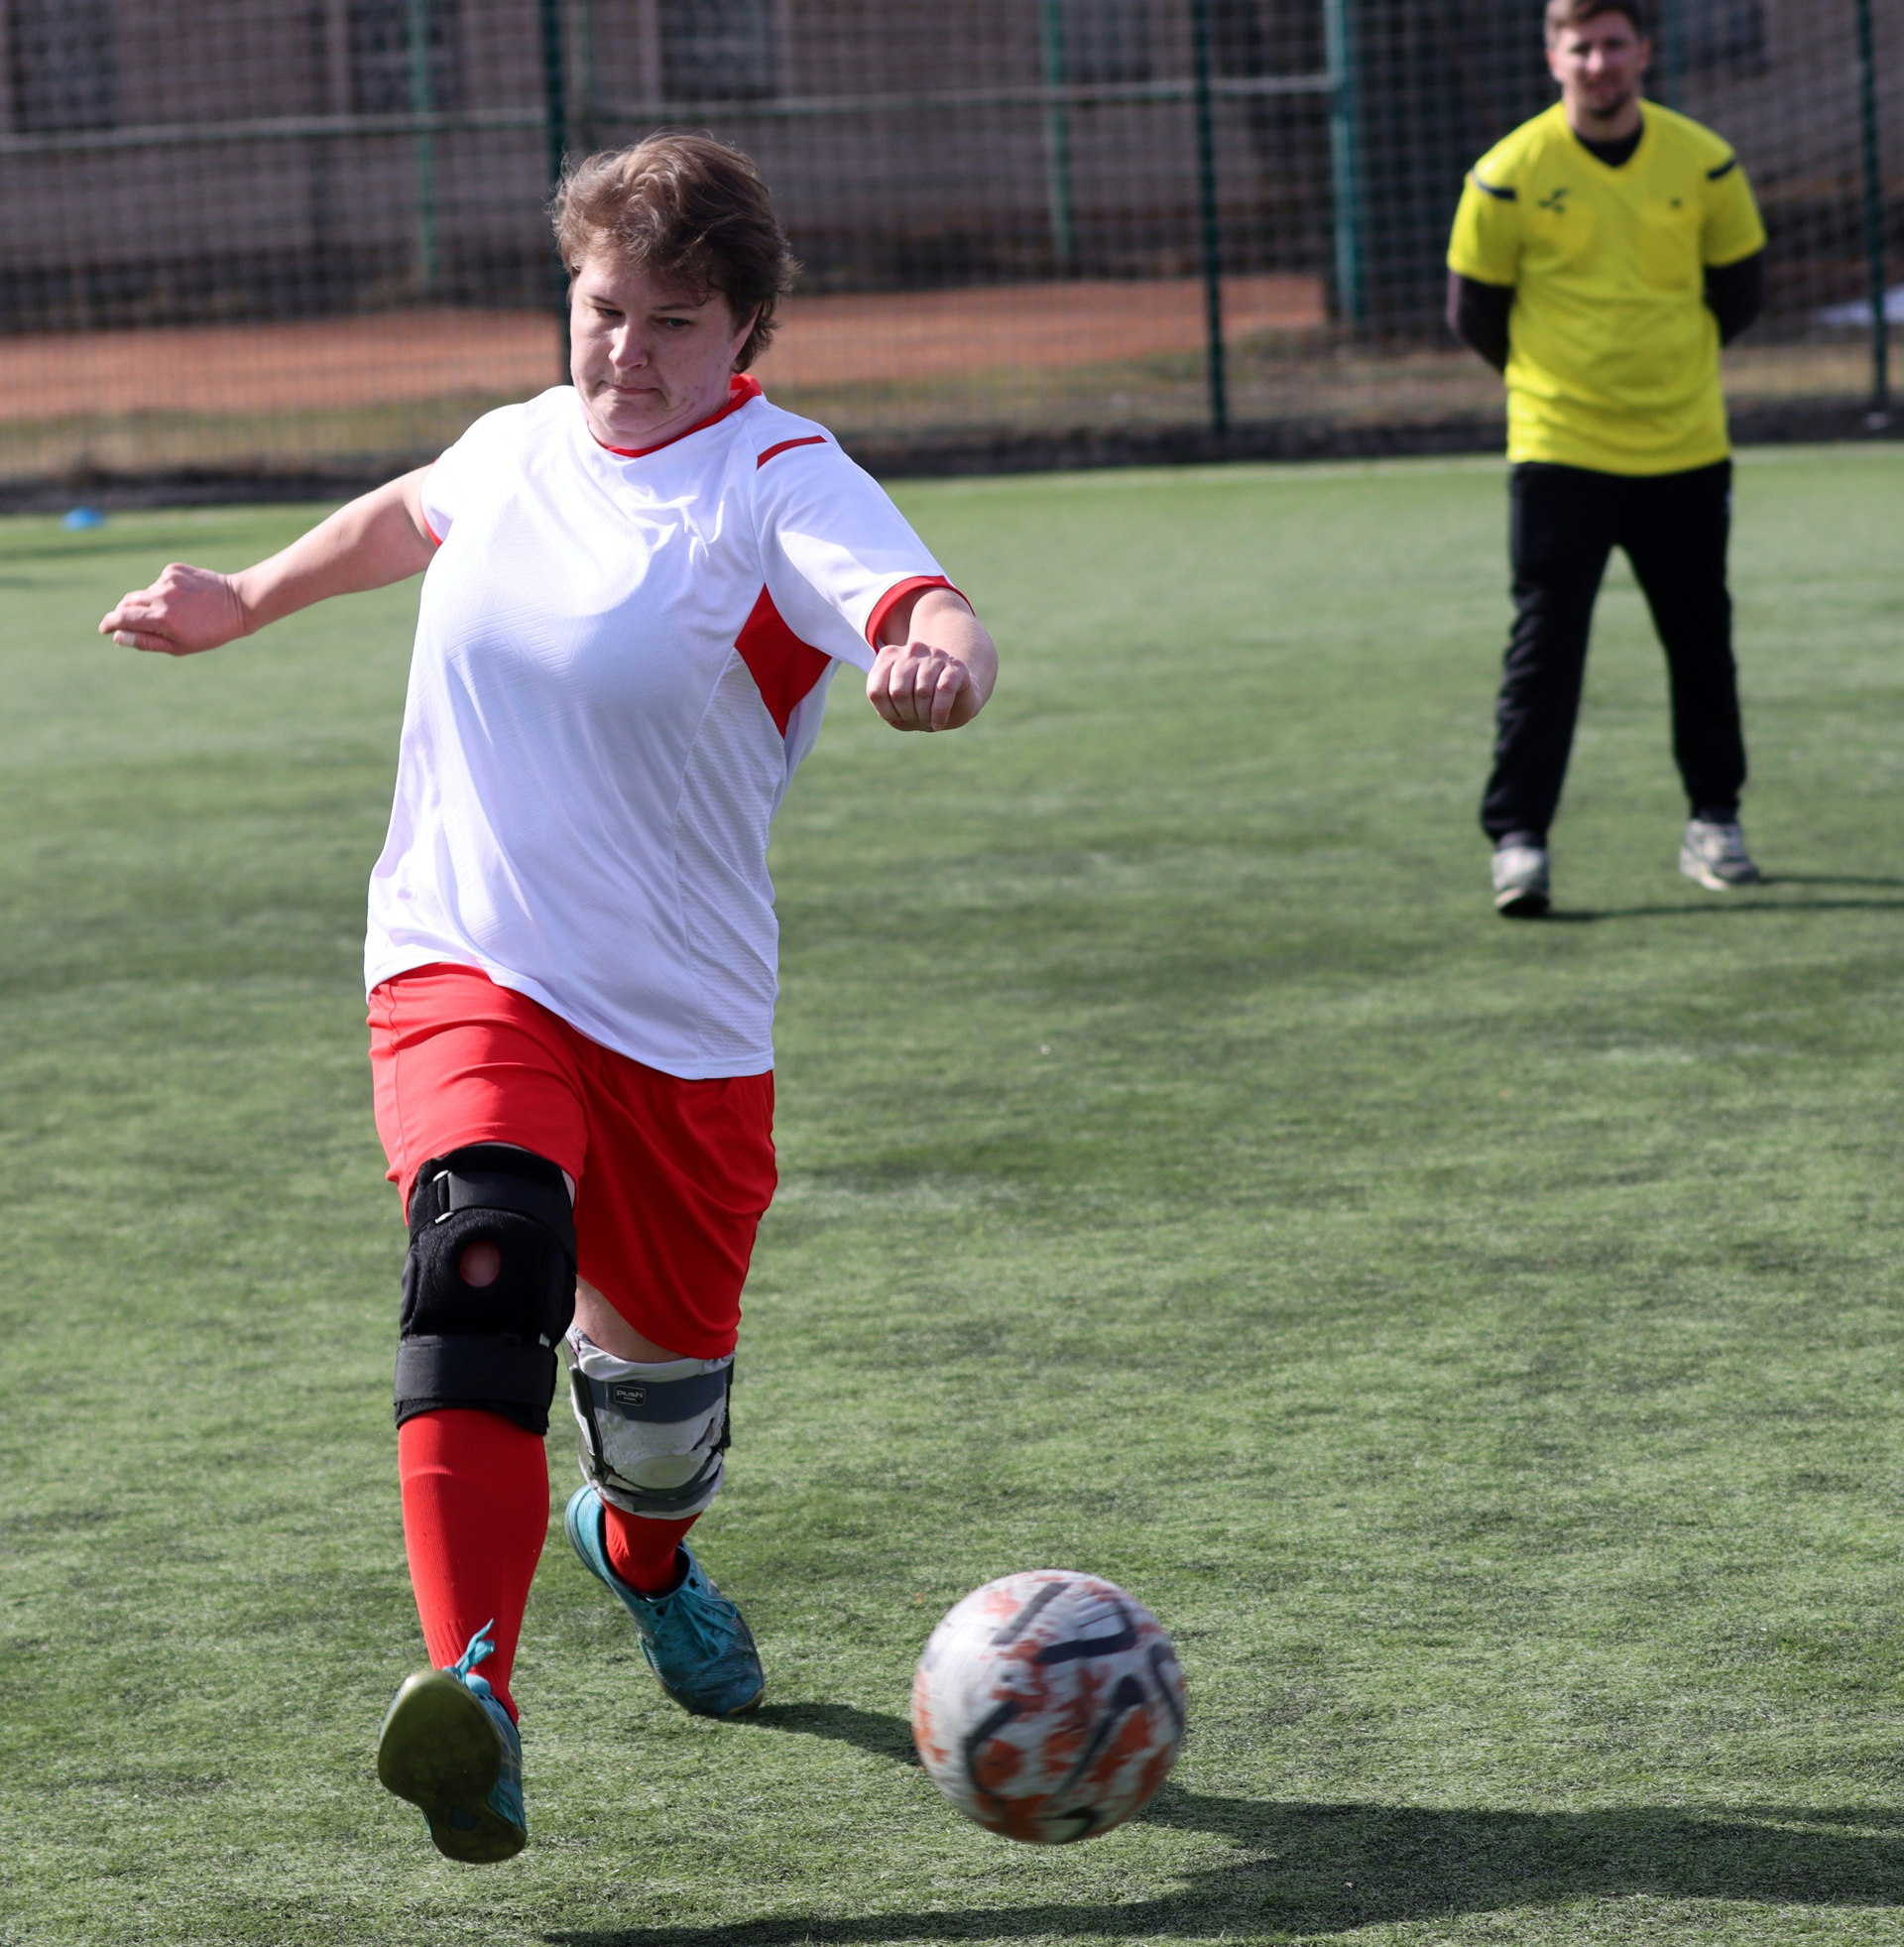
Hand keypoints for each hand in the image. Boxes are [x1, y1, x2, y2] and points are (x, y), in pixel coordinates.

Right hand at [100, 563, 250, 655]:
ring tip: (174, 614)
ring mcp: (167, 580)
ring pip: (145, 593)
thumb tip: (118, 637)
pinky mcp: (175, 569)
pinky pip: (160, 582)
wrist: (239, 604)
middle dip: (123, 613)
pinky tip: (185, 599)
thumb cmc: (211, 632)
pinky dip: (165, 591)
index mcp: (161, 619)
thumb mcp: (180, 646)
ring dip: (150, 603)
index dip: (109, 623)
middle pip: (127, 602)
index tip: (103, 628)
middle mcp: (161, 597)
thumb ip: (146, 642)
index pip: (122, 618)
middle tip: (127, 622)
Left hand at [866, 634, 980, 731]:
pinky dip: (939, 712)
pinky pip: (944, 690)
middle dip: (906, 714)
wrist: (955, 701)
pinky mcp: (956, 667)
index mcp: (889, 656)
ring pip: (922, 691)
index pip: (876, 691)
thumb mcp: (896, 709)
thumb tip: (892, 703)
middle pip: (899, 691)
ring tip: (928, 720)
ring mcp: (935, 656)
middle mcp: (912, 650)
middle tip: (916, 720)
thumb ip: (884, 705)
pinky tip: (938, 723)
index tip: (897, 717)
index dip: (886, 712)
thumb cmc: (919, 705)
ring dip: (924, 715)